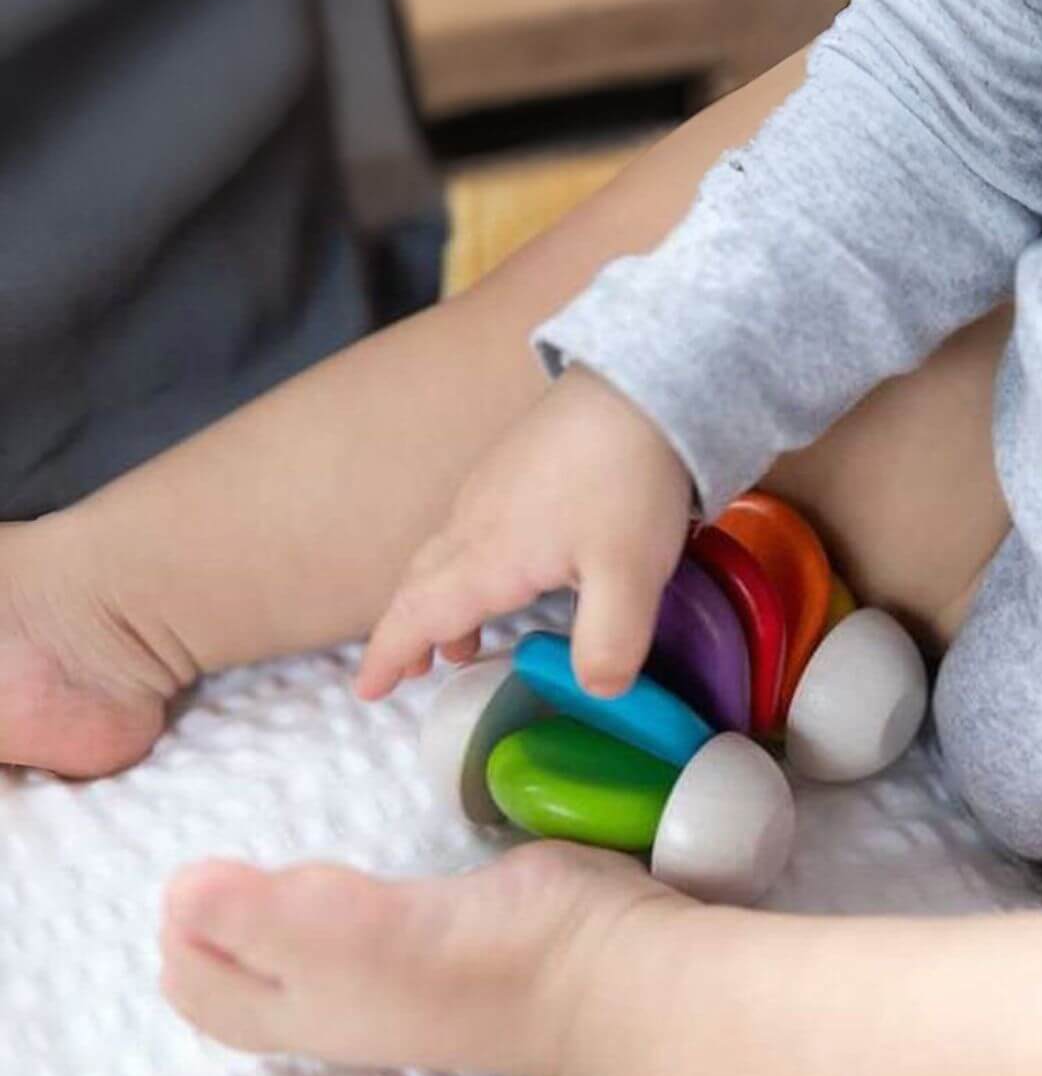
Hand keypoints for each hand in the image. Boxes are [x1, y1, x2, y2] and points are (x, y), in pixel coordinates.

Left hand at [160, 840, 688, 1075]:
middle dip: (216, 909)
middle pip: (238, 962)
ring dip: (270, 895)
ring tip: (275, 857)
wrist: (601, 963)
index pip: (200, 982)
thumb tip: (174, 890)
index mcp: (304, 1014)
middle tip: (239, 855)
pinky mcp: (435, 923)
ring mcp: (389, 962)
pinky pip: (355, 907)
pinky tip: (351, 859)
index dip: (185, 927)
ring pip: (295, 932)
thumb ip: (267, 919)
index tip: (209, 864)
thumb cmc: (480, 962)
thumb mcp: (361, 942)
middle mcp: (336, 997)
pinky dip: (332, 882)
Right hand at [357, 367, 692, 700]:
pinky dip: (466, 569)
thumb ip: (610, 642)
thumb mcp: (630, 574)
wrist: (641, 383)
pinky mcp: (515, 469)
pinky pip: (469, 531)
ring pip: (444, 557)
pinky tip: (506, 574)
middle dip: (406, 632)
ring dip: (439, 602)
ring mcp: (491, 490)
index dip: (388, 655)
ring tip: (459, 641)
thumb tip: (598, 693)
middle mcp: (475, 522)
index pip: (418, 614)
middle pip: (420, 585)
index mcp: (488, 555)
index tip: (366, 689)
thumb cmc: (628, 476)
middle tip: (404, 672)